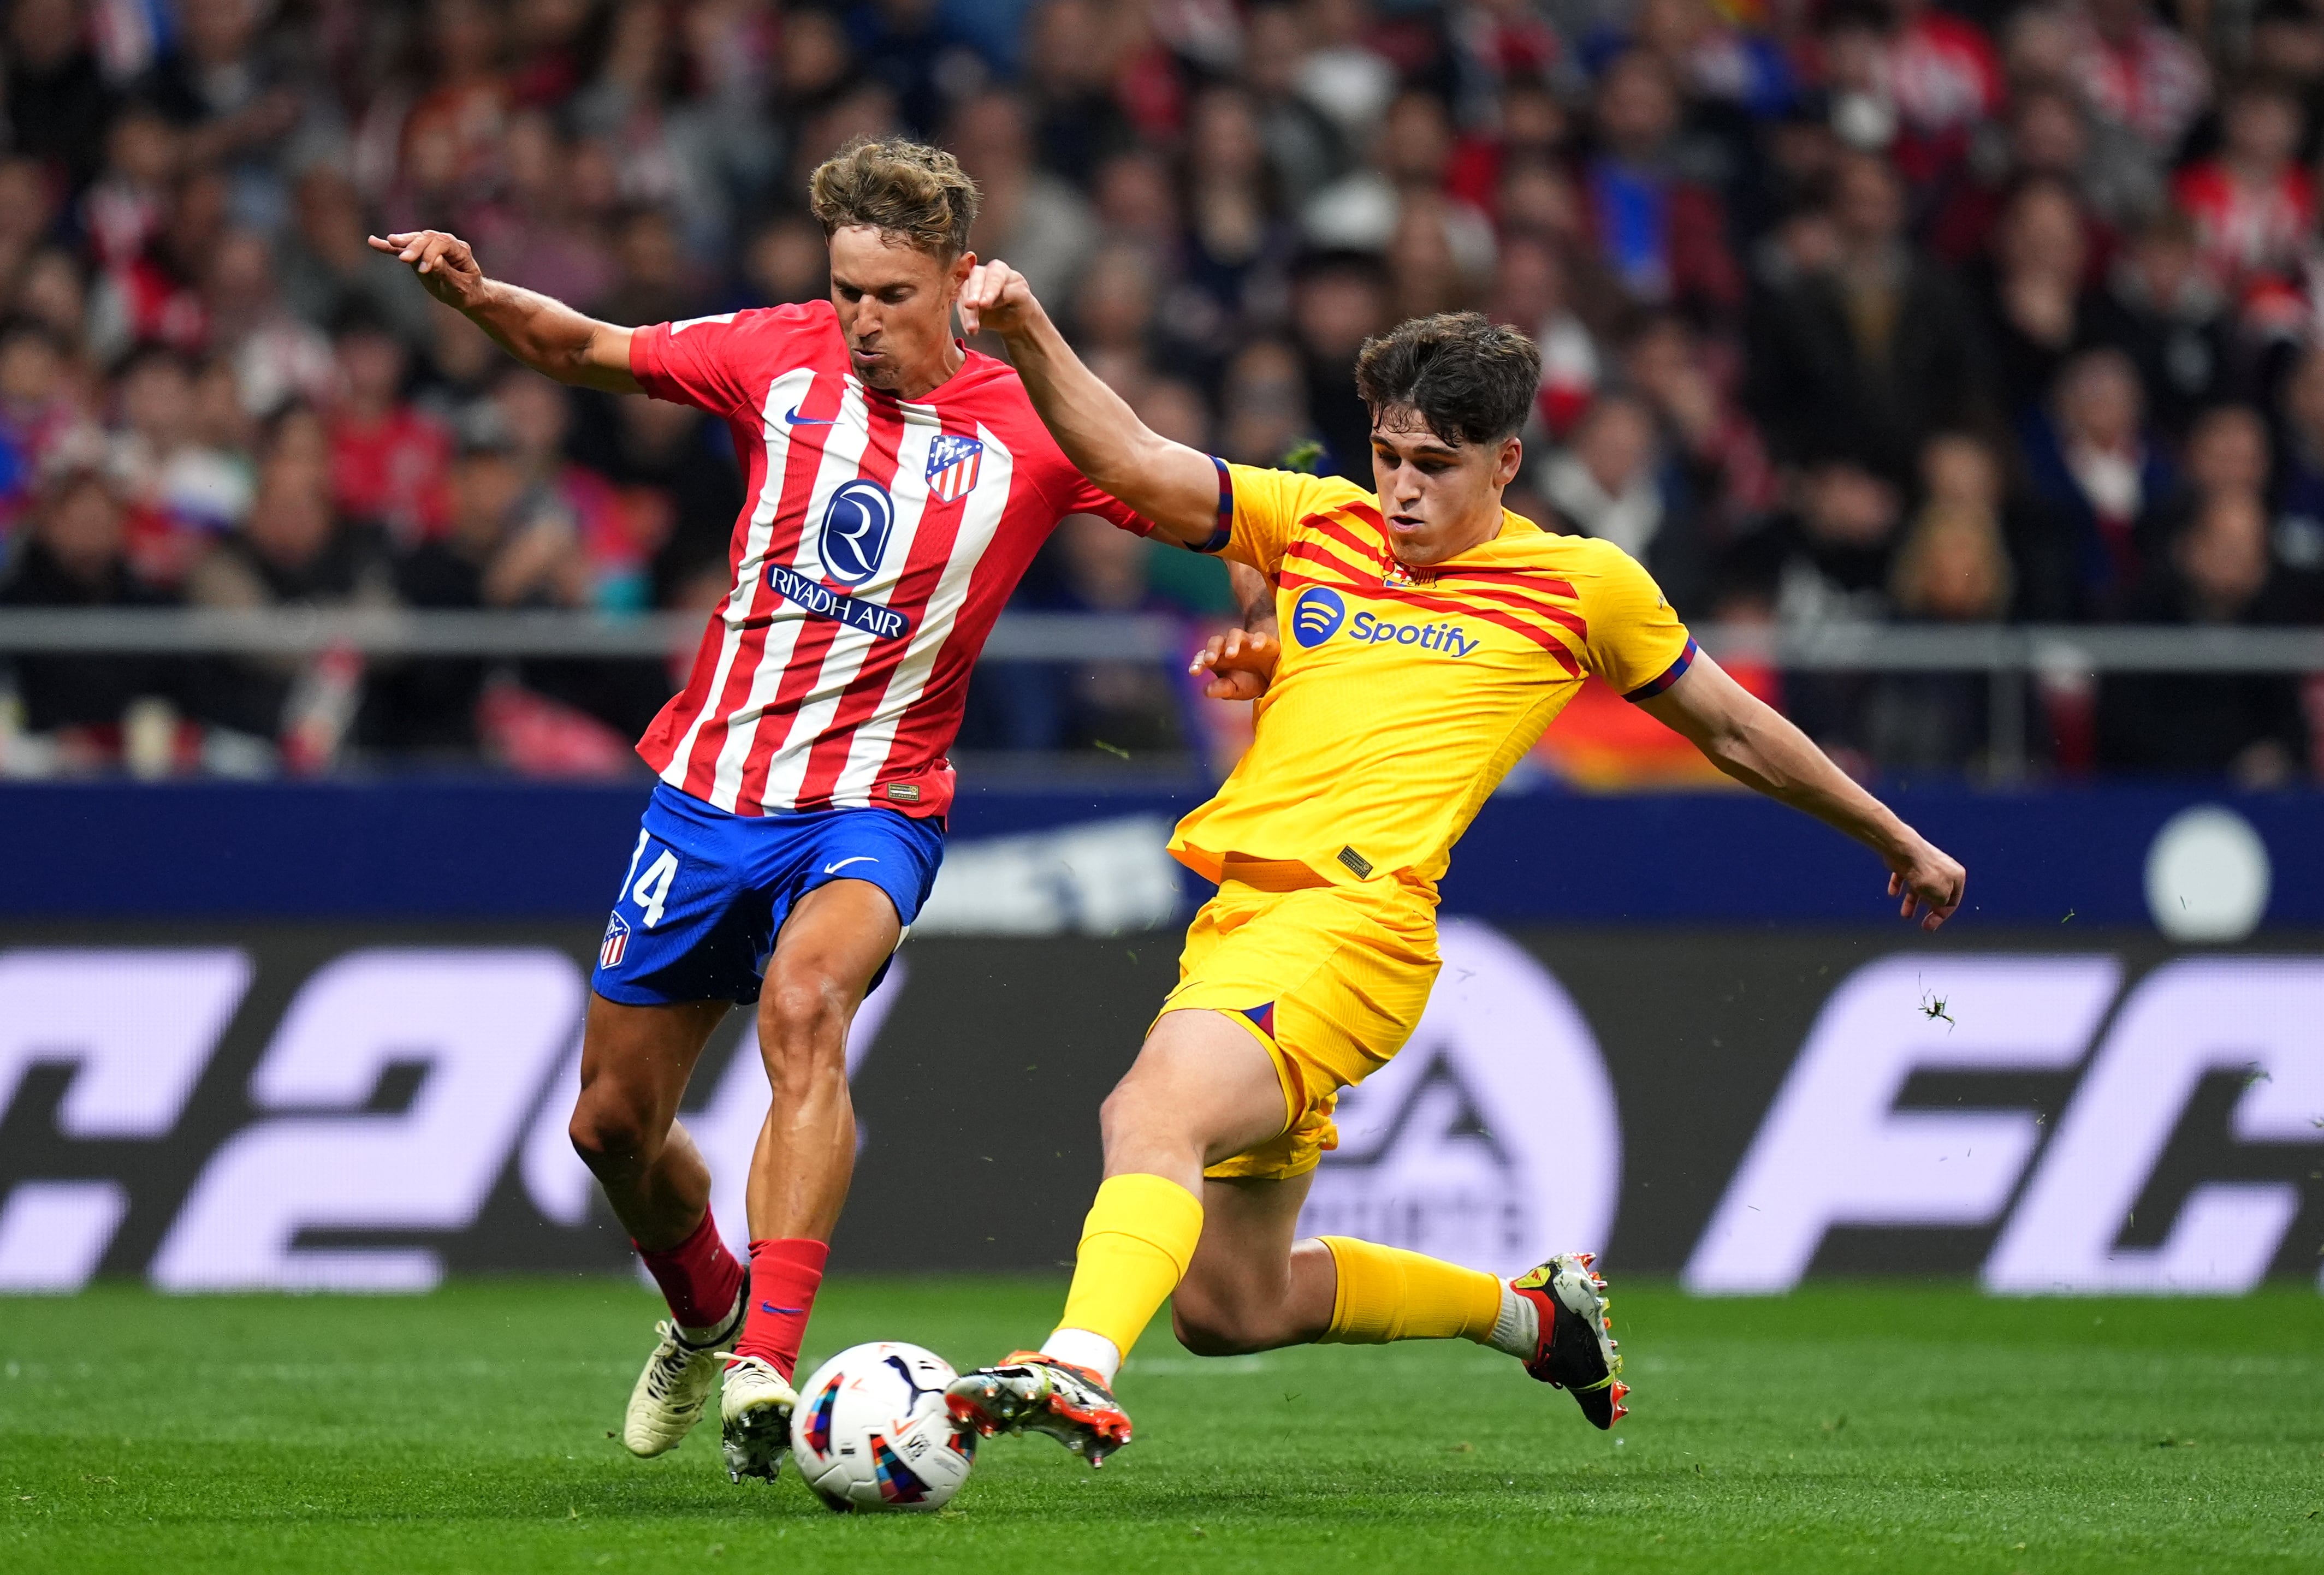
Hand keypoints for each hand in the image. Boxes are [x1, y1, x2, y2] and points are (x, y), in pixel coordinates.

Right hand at [370, 230, 488, 310]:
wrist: (466, 294)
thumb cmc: (466, 291)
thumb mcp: (459, 287)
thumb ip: (447, 274)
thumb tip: (434, 261)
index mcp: (460, 250)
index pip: (443, 243)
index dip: (431, 254)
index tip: (424, 270)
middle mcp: (445, 243)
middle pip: (427, 239)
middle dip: (415, 247)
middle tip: (404, 259)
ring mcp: (431, 246)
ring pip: (415, 240)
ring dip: (402, 242)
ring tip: (388, 241)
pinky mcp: (418, 254)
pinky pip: (403, 249)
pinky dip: (389, 247)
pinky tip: (373, 241)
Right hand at [957, 258, 1041, 338]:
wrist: (1014, 316)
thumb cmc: (1019, 302)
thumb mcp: (1021, 297)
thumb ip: (1008, 293)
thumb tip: (986, 300)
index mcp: (999, 270)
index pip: (993, 277)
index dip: (988, 290)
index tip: (984, 303)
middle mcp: (983, 274)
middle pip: (975, 280)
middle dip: (972, 294)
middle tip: (970, 306)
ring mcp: (972, 286)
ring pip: (965, 295)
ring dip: (967, 313)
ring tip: (972, 328)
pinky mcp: (965, 299)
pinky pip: (961, 308)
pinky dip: (965, 320)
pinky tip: (971, 330)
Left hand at [1188, 627, 1278, 700]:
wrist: (1272, 678)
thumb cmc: (1248, 682)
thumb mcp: (1235, 689)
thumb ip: (1221, 689)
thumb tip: (1206, 690)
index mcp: (1218, 659)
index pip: (1204, 656)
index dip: (1198, 662)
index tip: (1194, 671)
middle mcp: (1229, 647)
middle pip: (1216, 641)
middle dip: (1211, 650)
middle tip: (1209, 661)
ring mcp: (1246, 642)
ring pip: (1235, 634)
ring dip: (1231, 643)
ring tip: (1231, 654)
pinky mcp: (1264, 641)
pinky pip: (1260, 636)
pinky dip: (1257, 640)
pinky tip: (1256, 648)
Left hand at [1886, 835, 1965, 931]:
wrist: (1904, 852)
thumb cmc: (1925, 874)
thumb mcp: (1940, 896)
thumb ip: (1942, 904)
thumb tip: (1938, 906)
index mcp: (1956, 876)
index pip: (1952, 902)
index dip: (1941, 916)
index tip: (1929, 926)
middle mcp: (1943, 869)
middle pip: (1936, 894)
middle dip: (1928, 910)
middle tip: (1922, 923)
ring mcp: (1924, 864)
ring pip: (1919, 887)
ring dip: (1912, 902)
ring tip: (1905, 914)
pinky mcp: (1907, 862)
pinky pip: (1904, 877)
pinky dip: (1899, 886)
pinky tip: (1893, 893)